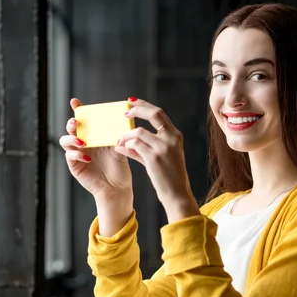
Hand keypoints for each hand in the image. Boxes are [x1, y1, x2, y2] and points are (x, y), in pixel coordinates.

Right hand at [59, 98, 132, 200]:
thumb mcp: (119, 149)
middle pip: (71, 128)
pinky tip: (88, 158)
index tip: (75, 102)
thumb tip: (120, 124)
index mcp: (94, 136)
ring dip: (72, 138)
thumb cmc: (119, 168)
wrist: (117, 188)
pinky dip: (76, 154)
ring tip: (82, 141)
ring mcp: (77, 154)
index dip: (77, 110)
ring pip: (65, 140)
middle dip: (72, 123)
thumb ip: (117, 137)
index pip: (84, 120)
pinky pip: (69, 156)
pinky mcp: (74, 166)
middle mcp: (83, 143)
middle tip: (77, 122)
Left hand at [115, 98, 198, 215]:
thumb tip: (121, 143)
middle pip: (154, 113)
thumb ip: (141, 149)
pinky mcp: (154, 157)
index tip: (132, 102)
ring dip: (126, 136)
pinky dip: (126, 145)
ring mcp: (164, 147)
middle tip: (125, 113)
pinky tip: (122, 149)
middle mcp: (172, 138)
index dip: (144, 105)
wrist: (177, 194)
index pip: (159, 113)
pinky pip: (134, 144)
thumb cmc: (168, 178)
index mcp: (175, 136)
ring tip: (120, 142)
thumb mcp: (157, 159)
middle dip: (137, 109)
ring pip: (138, 131)